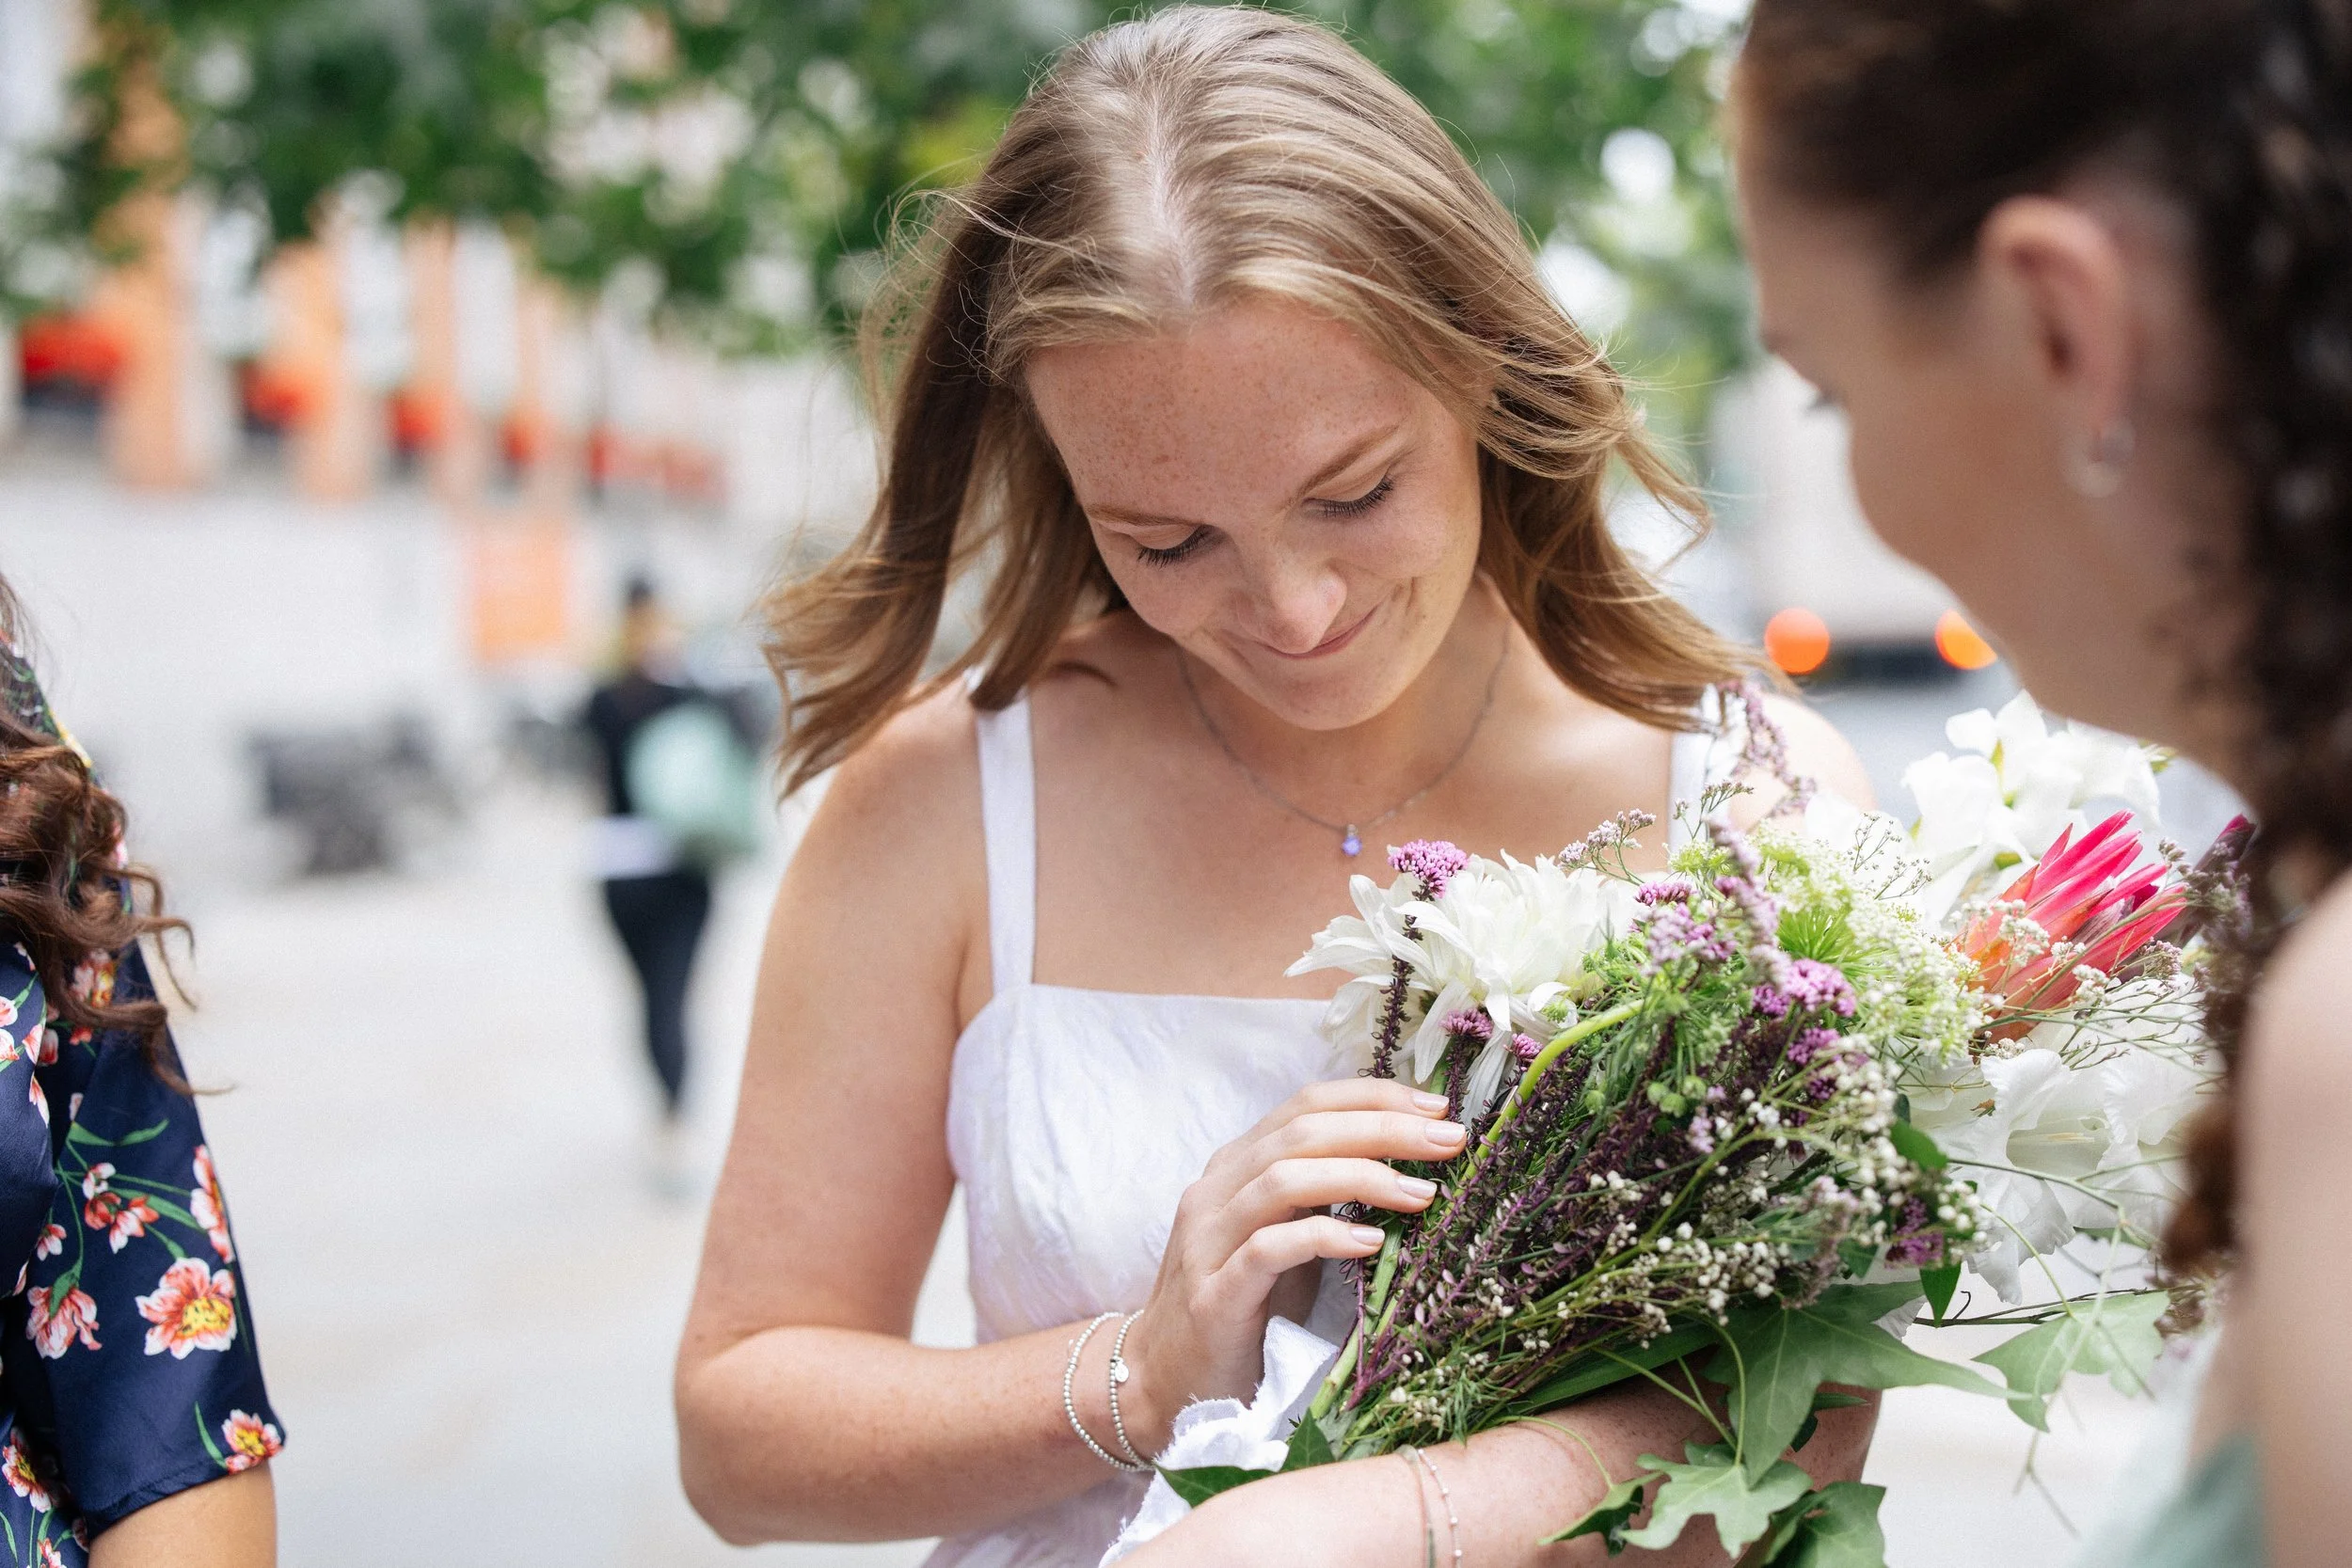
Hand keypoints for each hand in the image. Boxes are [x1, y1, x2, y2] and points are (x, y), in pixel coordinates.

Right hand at [1117, 1078, 1462, 1454]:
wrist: (1167, 1381)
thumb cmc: (1244, 1309)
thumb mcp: (1288, 1240)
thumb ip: (1324, 1198)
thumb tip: (1410, 1167)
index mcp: (1238, 1167)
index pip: (1306, 1106)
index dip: (1373, 1098)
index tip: (1437, 1108)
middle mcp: (1218, 1190)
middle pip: (1302, 1131)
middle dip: (1382, 1127)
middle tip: (1448, 1141)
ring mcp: (1209, 1239)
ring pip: (1284, 1178)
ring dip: (1362, 1176)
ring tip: (1422, 1195)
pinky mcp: (1214, 1293)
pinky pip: (1270, 1248)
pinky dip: (1325, 1237)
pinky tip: (1372, 1243)